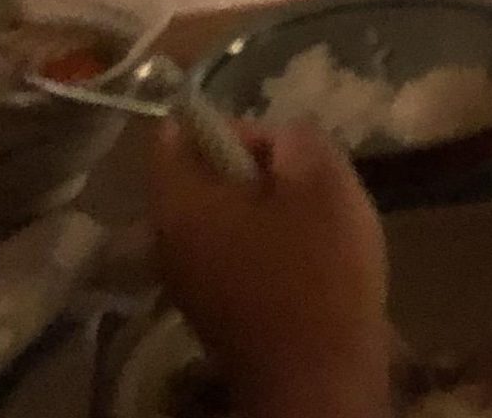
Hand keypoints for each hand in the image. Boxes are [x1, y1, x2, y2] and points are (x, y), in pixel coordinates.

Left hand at [150, 117, 391, 417]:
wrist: (317, 374)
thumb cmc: (316, 268)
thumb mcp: (322, 177)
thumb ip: (294, 136)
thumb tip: (273, 140)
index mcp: (180, 206)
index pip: (173, 136)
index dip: (221, 117)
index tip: (275, 132)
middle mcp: (168, 243)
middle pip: (200, 176)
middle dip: (252, 163)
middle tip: (306, 171)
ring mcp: (188, 281)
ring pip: (222, 214)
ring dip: (265, 203)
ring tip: (315, 211)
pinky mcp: (215, 308)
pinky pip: (234, 250)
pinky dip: (267, 239)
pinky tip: (308, 252)